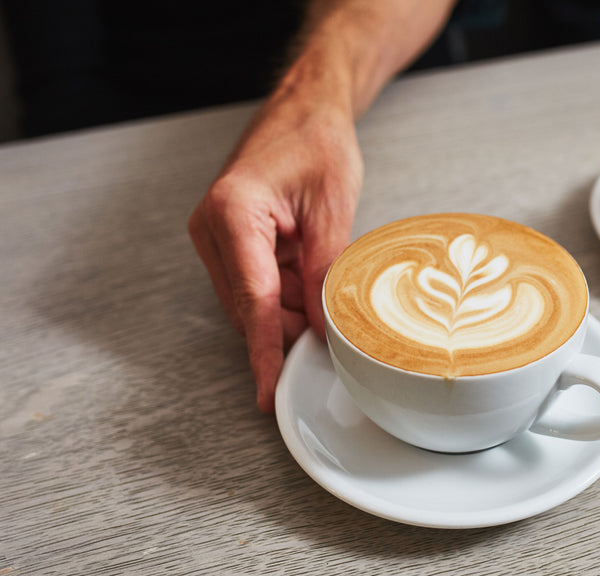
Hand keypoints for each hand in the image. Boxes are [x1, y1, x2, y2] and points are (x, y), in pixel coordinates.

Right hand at [189, 80, 360, 412]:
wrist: (305, 110)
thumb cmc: (317, 143)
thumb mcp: (333, 209)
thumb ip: (324, 272)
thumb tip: (322, 328)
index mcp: (234, 212)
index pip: (253, 299)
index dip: (265, 350)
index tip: (266, 391)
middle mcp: (212, 228)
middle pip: (249, 307)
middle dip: (289, 327)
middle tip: (333, 335)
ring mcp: (215, 237)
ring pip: (252, 302)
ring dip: (290, 309)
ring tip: (327, 287)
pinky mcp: (227, 242)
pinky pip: (255, 286)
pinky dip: (286, 293)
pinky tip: (311, 279)